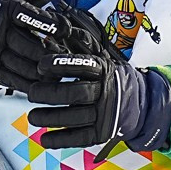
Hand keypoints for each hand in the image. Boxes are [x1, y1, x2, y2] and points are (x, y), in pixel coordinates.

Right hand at [0, 0, 105, 88]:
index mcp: (4, 10)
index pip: (29, 16)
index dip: (49, 24)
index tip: (65, 29)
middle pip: (28, 45)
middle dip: (48, 52)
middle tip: (65, 56)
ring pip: (22, 65)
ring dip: (42, 71)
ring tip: (58, 72)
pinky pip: (12, 80)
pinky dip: (29, 84)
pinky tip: (42, 85)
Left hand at [26, 51, 170, 151]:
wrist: (139, 103)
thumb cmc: (110, 78)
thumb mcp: (99, 57)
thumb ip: (79, 45)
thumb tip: (56, 30)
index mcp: (103, 70)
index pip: (82, 65)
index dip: (60, 65)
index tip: (41, 66)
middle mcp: (106, 91)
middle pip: (76, 93)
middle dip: (50, 94)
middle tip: (32, 93)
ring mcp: (105, 114)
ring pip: (75, 117)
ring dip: (50, 118)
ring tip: (32, 117)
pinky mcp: (103, 133)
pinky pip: (80, 138)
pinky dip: (61, 140)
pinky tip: (44, 139)